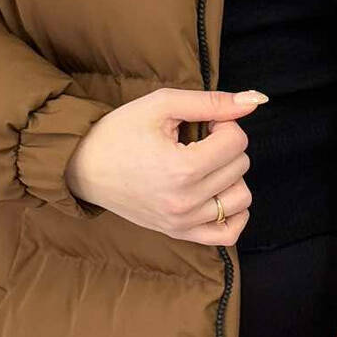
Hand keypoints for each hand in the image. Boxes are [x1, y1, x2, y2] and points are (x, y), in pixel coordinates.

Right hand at [64, 86, 267, 244]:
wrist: (83, 167)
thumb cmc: (118, 133)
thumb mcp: (161, 105)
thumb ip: (210, 102)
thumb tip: (253, 101)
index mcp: (181, 169)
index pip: (236, 141)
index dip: (223, 123)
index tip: (202, 123)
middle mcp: (185, 202)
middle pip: (240, 166)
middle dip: (225, 146)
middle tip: (197, 140)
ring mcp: (183, 223)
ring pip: (241, 199)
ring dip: (230, 177)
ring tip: (205, 166)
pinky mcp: (179, 233)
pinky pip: (228, 235)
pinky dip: (233, 214)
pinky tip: (218, 193)